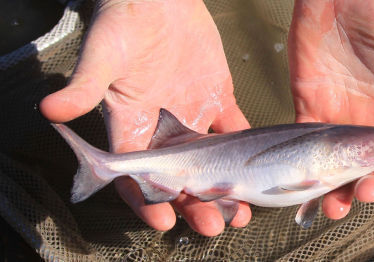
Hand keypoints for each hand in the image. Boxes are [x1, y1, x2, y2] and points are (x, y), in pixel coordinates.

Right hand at [40, 0, 250, 235]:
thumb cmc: (122, 23)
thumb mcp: (102, 56)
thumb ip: (84, 86)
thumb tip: (51, 109)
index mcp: (131, 127)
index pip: (137, 176)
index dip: (148, 201)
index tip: (164, 220)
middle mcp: (164, 131)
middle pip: (180, 179)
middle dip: (195, 205)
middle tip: (214, 224)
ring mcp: (193, 117)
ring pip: (210, 163)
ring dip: (224, 187)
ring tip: (240, 211)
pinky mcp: (218, 99)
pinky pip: (235, 129)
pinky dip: (246, 148)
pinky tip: (257, 167)